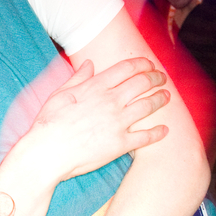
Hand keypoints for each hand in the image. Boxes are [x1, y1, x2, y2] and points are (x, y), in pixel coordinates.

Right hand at [26, 58, 169, 181]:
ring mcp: (118, 123)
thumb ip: (78, 77)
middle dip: (156, 78)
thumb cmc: (49, 124)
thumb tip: (89, 63)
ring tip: (167, 97)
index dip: (143, 64)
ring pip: (148, 106)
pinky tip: (165, 130)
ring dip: (161, 99)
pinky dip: (158, 132)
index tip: (150, 65)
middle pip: (142, 83)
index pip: (127, 68)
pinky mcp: (120, 144)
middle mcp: (111, 101)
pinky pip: (146, 137)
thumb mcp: (60, 94)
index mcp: (96, 87)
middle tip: (162, 78)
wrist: (48, 152)